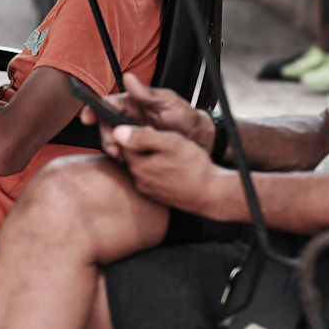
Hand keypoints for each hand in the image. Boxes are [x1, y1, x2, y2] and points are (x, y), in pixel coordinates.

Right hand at [80, 73, 212, 150]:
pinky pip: (124, 156)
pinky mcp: (137, 152)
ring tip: (123, 156)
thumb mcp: (169, 102)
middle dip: (105, 136)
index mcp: (132, 104)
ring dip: (114, 149)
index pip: (107, 104)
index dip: (93, 109)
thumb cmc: (185, 117)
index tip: (87, 118)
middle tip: (113, 147)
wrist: (200, 140)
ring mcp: (132, 136)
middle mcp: (129, 119)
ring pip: (113, 142)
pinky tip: (131, 163)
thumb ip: (147, 93)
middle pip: (106, 126)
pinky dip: (124, 160)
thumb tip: (128, 77)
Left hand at [104, 124, 223, 214]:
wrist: (212, 193)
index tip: (154, 131)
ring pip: (144, 167)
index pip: (124, 143)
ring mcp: (148, 190)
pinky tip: (175, 168)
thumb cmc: (194, 166)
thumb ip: (141, 137)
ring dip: (153, 158)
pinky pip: (153, 178)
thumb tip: (117, 131)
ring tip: (173, 156)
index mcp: (138, 166)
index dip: (138, 133)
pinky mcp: (158, 196)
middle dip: (145, 146)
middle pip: (133, 156)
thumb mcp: (169, 143)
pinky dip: (160, 171)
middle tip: (166, 143)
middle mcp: (139, 181)